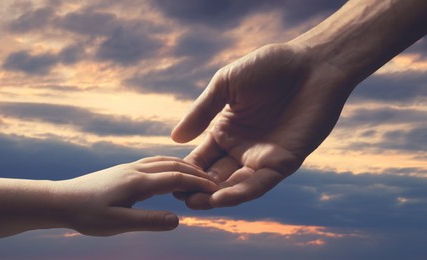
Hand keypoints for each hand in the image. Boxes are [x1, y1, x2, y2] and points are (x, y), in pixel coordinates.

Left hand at [53, 156, 216, 235]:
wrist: (60, 200)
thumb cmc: (86, 214)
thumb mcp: (116, 223)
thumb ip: (147, 220)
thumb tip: (177, 219)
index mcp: (137, 182)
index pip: (176, 178)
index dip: (198, 184)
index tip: (217, 190)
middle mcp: (136, 170)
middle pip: (174, 165)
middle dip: (197, 173)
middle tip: (215, 182)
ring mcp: (129, 168)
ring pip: (164, 161)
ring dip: (184, 166)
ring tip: (199, 175)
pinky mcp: (124, 170)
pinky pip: (154, 162)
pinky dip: (171, 165)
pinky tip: (171, 172)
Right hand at [172, 43, 351, 208]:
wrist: (312, 64)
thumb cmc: (269, 66)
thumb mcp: (226, 84)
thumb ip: (202, 111)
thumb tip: (175, 138)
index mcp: (226, 130)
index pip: (200, 156)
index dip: (184, 168)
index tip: (165, 178)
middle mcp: (242, 148)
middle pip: (214, 175)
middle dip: (196, 187)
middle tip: (177, 197)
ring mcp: (262, 157)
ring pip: (235, 185)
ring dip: (215, 196)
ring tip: (194, 202)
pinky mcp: (284, 162)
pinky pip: (260, 183)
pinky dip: (241, 192)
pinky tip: (221, 198)